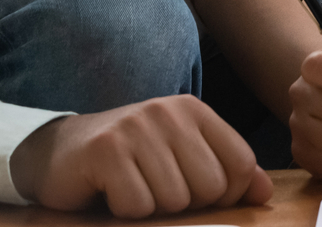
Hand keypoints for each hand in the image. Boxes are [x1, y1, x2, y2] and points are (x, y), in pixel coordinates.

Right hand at [9, 95, 271, 217]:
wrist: (57, 152)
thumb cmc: (128, 160)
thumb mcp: (181, 157)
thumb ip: (226, 171)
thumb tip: (264, 193)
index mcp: (193, 111)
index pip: (241, 164)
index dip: (225, 194)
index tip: (195, 192)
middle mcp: (168, 112)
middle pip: (210, 186)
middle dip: (184, 203)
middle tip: (153, 187)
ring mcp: (136, 128)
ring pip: (174, 200)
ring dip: (152, 208)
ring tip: (131, 187)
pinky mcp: (106, 151)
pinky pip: (138, 206)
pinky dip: (124, 211)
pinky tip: (109, 191)